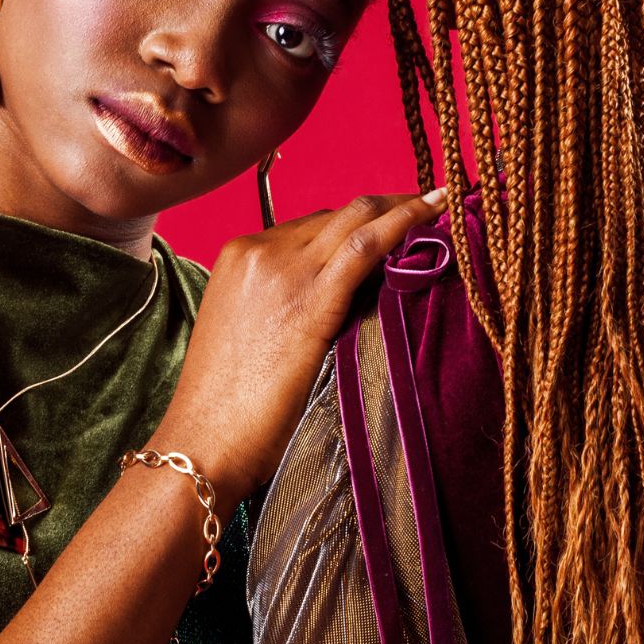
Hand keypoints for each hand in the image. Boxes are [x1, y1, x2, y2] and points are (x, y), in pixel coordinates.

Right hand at [149, 189, 449, 505]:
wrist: (204, 439)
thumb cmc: (226, 406)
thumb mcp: (248, 334)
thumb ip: (283, 305)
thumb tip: (336, 305)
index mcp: (240, 256)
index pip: (312, 225)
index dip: (357, 221)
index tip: (391, 220)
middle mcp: (260, 251)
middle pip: (337, 214)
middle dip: (386, 204)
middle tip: (429, 204)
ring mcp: (284, 270)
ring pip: (356, 218)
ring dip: (402, 207)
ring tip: (439, 204)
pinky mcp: (311, 299)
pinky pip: (367, 245)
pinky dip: (405, 221)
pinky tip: (433, 212)